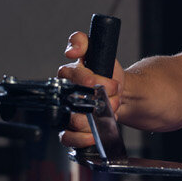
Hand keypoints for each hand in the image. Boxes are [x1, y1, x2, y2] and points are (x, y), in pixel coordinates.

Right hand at [56, 29, 121, 149]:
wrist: (117, 93)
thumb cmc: (106, 72)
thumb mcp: (99, 50)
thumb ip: (82, 42)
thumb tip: (71, 49)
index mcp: (68, 74)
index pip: (70, 74)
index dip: (86, 78)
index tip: (103, 82)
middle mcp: (64, 93)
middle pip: (72, 101)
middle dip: (97, 101)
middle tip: (112, 98)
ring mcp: (65, 112)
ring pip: (72, 120)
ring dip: (94, 119)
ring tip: (108, 112)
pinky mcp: (69, 129)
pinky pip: (66, 137)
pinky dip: (81, 138)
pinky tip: (93, 134)